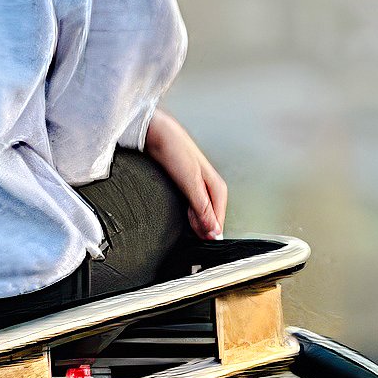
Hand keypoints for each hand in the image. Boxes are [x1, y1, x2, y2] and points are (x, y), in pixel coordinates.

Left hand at [142, 109, 227, 240]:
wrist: (158, 133)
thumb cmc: (176, 151)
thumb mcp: (191, 183)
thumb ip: (201, 207)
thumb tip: (213, 229)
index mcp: (217, 187)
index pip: (219, 219)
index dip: (212, 233)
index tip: (205, 245)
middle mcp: (210, 188)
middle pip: (210, 217)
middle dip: (203, 229)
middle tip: (193, 242)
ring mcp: (198, 187)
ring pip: (200, 212)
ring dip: (195, 223)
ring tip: (187, 234)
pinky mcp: (186, 185)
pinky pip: (190, 206)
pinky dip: (187, 214)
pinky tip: (182, 219)